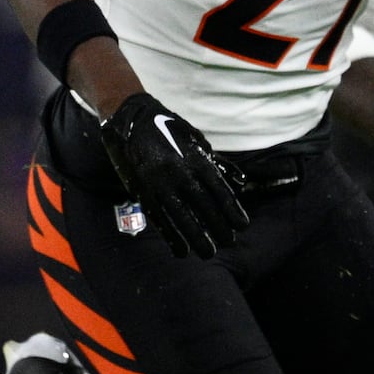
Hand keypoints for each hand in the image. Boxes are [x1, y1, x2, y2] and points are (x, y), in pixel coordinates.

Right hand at [98, 92, 248, 258]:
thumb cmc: (170, 131)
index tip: (242, 225)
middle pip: (203, 206)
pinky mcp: (141, 191)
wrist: (131, 120)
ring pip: (180, 216)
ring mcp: (158, 183)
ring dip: (196, 237)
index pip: (219, 190)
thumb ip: (218, 163)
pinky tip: (181, 250)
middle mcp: (179, 172)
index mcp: (196, 159)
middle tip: (229, 243)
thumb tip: (241, 182)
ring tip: (209, 253)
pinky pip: (158, 218)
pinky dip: (170, 236)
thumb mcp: (197, 141)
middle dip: (218, 227)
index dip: (232, 209)